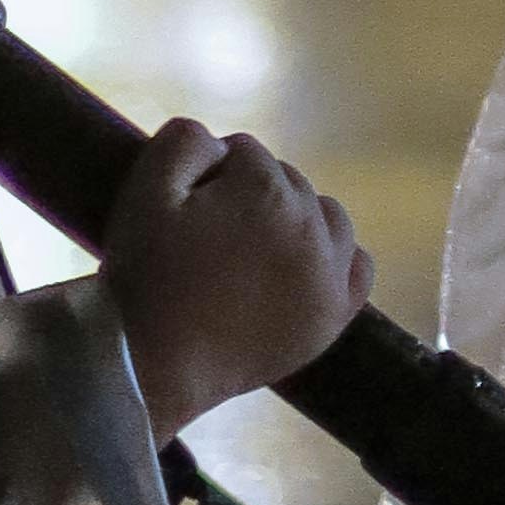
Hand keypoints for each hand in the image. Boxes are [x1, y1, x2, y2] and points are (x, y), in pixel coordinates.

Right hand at [108, 118, 368, 431]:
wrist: (153, 364)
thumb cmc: (146, 274)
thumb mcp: (146, 189)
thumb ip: (185, 141)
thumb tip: (221, 145)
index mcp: (266, 190)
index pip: (243, 152)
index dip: (208, 175)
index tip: (184, 209)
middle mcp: (311, 226)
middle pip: (285, 181)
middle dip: (249, 196)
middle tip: (207, 237)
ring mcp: (328, 275)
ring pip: (327, 216)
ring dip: (296, 220)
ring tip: (253, 250)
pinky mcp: (333, 317)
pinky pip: (358, 267)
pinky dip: (336, 258)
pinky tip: (302, 268)